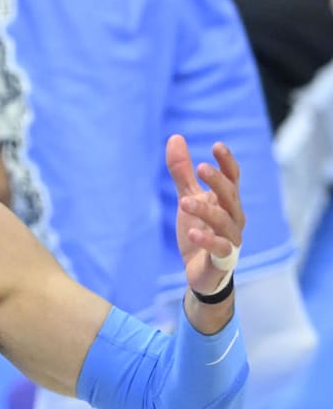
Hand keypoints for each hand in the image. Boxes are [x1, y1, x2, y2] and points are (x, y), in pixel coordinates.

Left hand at [165, 134, 244, 295]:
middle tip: (200, 167)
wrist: (201, 271)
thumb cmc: (199, 229)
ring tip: (184, 201)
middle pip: (231, 195)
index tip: (217, 145)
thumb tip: (175, 137)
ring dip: (206, 210)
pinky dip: (207, 239)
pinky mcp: (223, 258)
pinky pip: (220, 248)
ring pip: (224, 221)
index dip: (227, 162)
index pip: (232, 178)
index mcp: (227, 201)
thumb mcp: (188, 197)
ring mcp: (231, 238)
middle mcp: (234, 217)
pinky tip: (192, 232)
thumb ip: (182, 172)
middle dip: (218, 181)